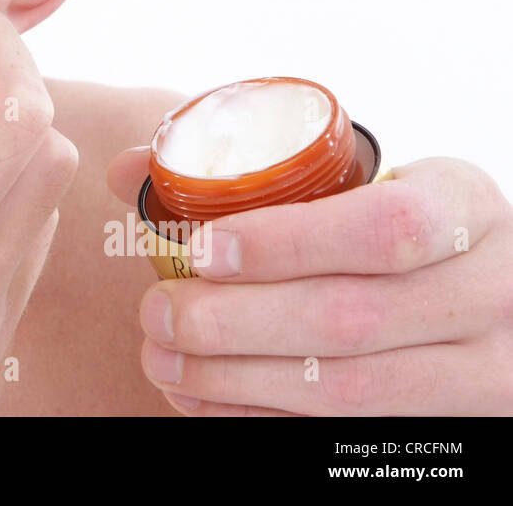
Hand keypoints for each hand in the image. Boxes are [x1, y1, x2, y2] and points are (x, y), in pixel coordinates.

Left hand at [106, 146, 512, 413]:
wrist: (484, 287)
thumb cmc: (395, 218)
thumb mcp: (360, 178)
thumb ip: (249, 170)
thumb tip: (126, 169)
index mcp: (466, 206)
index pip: (386, 226)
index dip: (286, 242)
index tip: (203, 249)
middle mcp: (489, 292)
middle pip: (354, 319)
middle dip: (236, 322)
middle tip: (157, 312)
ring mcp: (482, 370)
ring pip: (350, 391)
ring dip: (237, 378)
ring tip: (162, 359)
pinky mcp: (452, 425)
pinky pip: (346, 433)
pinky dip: (261, 415)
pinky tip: (200, 397)